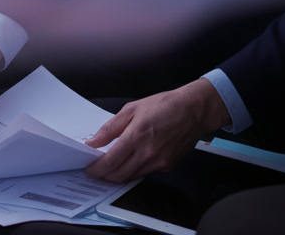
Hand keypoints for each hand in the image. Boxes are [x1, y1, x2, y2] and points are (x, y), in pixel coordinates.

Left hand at [83, 79, 230, 182]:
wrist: (194, 110)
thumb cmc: (165, 106)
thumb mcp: (132, 109)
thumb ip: (110, 127)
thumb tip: (94, 141)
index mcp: (137, 136)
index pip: (110, 161)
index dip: (97, 169)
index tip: (90, 169)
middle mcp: (148, 153)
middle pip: (119, 175)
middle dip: (105, 175)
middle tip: (98, 169)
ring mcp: (159, 162)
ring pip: (132, 177)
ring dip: (119, 174)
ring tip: (113, 164)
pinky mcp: (168, 166)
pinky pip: (146, 174)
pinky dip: (135, 170)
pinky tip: (132, 160)